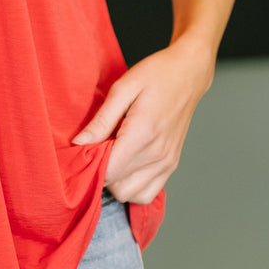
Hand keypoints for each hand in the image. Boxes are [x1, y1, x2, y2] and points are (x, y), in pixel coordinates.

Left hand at [71, 35, 213, 204]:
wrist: (189, 73)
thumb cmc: (156, 75)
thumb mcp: (123, 88)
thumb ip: (101, 120)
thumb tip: (79, 142)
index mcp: (143, 134)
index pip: (109, 172)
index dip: (90, 166)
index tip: (82, 151)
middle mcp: (158, 154)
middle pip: (117, 187)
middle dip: (101, 174)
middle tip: (95, 151)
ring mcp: (167, 162)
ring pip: (131, 195)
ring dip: (115, 183)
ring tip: (110, 157)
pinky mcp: (171, 165)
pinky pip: (147, 193)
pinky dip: (132, 187)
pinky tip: (125, 166)